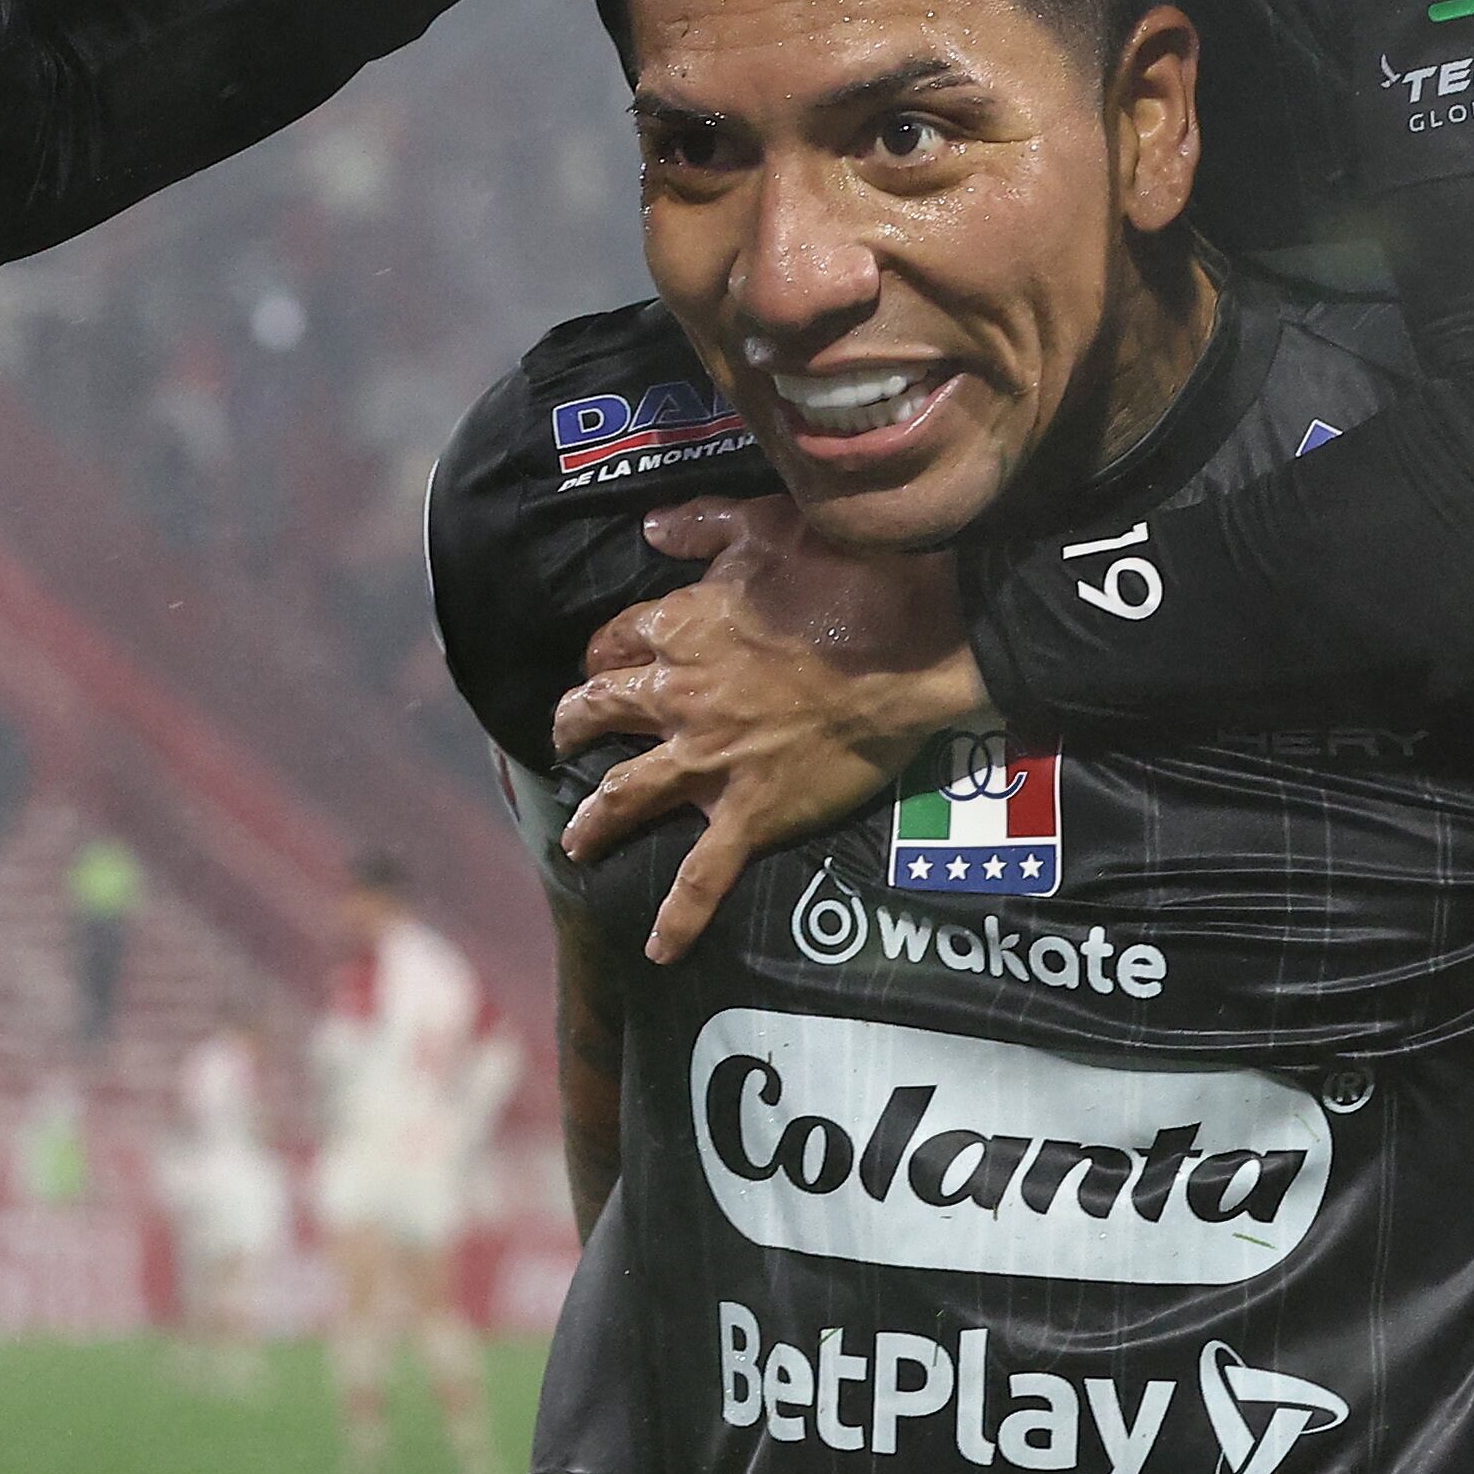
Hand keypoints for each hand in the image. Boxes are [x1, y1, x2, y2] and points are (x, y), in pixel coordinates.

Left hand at [550, 494, 980, 961]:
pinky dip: (679, 917)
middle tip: (566, 739)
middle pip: (600, 711)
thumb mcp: (763, 525)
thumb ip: (700, 525)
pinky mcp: (749, 812)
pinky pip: (703, 875)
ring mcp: (708, 761)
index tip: (605, 660)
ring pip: (627, 793)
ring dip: (595, 819)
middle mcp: (678, 697)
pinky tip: (658, 948)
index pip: (616, 642)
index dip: (605, 652)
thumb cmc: (844, 575)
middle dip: (574, 725)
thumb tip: (650, 527)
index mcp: (680, 629)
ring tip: (578, 839)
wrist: (908, 643)